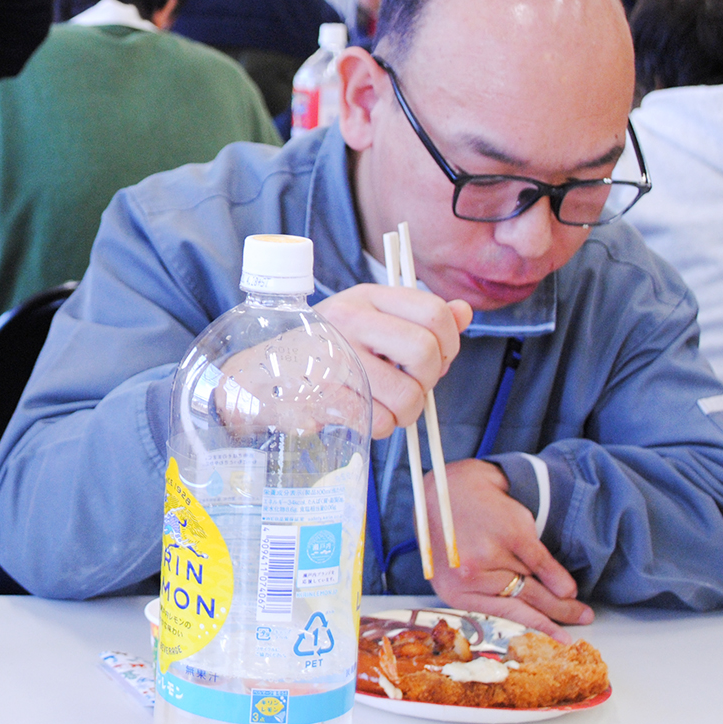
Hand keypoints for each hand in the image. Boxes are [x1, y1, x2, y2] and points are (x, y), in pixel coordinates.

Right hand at [314, 283, 472, 437]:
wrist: (257, 376)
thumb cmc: (321, 349)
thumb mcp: (367, 320)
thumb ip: (417, 317)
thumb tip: (464, 311)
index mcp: (366, 296)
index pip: (434, 312)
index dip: (450, 343)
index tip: (435, 360)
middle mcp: (349, 319)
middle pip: (425, 352)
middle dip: (427, 382)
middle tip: (409, 388)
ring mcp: (334, 356)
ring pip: (407, 394)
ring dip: (406, 413)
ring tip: (386, 407)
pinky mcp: (321, 394)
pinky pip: (378, 420)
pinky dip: (379, 427)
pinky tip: (362, 415)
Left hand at [422, 459, 591, 641]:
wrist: (444, 488)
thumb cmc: (449, 532)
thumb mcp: (453, 570)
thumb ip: (481, 593)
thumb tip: (526, 617)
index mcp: (456, 592)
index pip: (505, 617)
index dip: (537, 630)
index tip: (559, 640)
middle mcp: (472, 576)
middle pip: (526, 603)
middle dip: (557, 617)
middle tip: (579, 623)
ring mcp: (492, 554)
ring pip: (536, 585)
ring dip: (561, 600)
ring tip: (578, 609)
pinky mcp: (510, 533)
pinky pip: (542, 563)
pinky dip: (559, 578)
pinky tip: (568, 588)